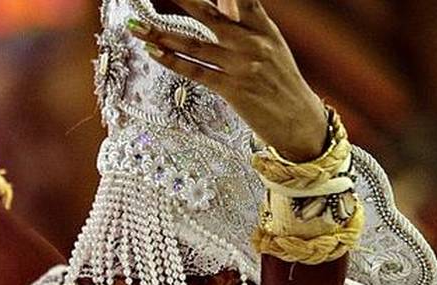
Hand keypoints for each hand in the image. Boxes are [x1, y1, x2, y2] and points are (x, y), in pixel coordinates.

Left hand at [130, 0, 327, 161]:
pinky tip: (154, 52)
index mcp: (263, 27)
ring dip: (160, 34)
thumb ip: (246, 21)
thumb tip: (223, 1)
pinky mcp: (232, 90)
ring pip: (193, 45)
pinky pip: (195, 72)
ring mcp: (241, 66)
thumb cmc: (282, 81)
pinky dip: (172, 61)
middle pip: (208, 15)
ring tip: (137, 26)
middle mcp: (251, 42)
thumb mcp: (271, 45)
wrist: (299, 120)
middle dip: (180, 0)